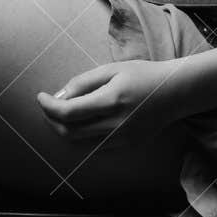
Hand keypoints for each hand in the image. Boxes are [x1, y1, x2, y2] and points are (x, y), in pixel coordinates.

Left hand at [36, 59, 182, 145]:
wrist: (175, 93)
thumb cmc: (142, 75)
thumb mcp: (111, 70)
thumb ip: (82, 83)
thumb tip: (58, 97)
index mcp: (112, 101)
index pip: (68, 112)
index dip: (48, 106)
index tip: (41, 97)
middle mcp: (117, 125)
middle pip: (69, 133)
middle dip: (52, 121)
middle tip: (49, 107)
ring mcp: (123, 139)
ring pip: (80, 143)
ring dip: (66, 130)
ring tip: (65, 114)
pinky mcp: (127, 146)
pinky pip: (95, 147)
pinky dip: (83, 136)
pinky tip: (85, 122)